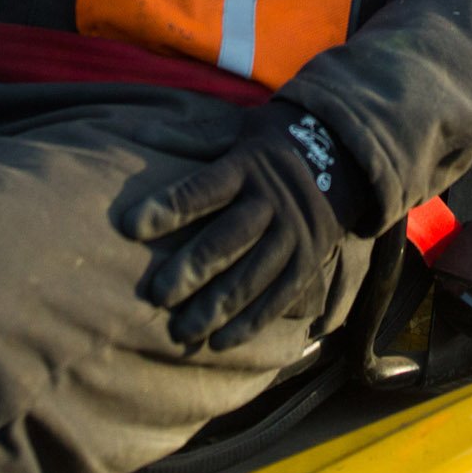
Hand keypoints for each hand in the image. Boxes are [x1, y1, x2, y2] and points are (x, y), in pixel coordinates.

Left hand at [119, 102, 359, 350]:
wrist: (342, 155)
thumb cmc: (270, 146)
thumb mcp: (235, 130)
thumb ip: (189, 137)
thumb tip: (135, 130)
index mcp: (248, 166)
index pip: (203, 188)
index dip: (167, 207)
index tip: (129, 226)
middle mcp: (273, 202)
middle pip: (229, 239)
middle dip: (193, 268)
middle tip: (158, 294)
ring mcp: (294, 235)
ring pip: (253, 276)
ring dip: (218, 306)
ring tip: (181, 331)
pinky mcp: (308, 262)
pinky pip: (279, 298)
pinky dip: (251, 323)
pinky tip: (219, 343)